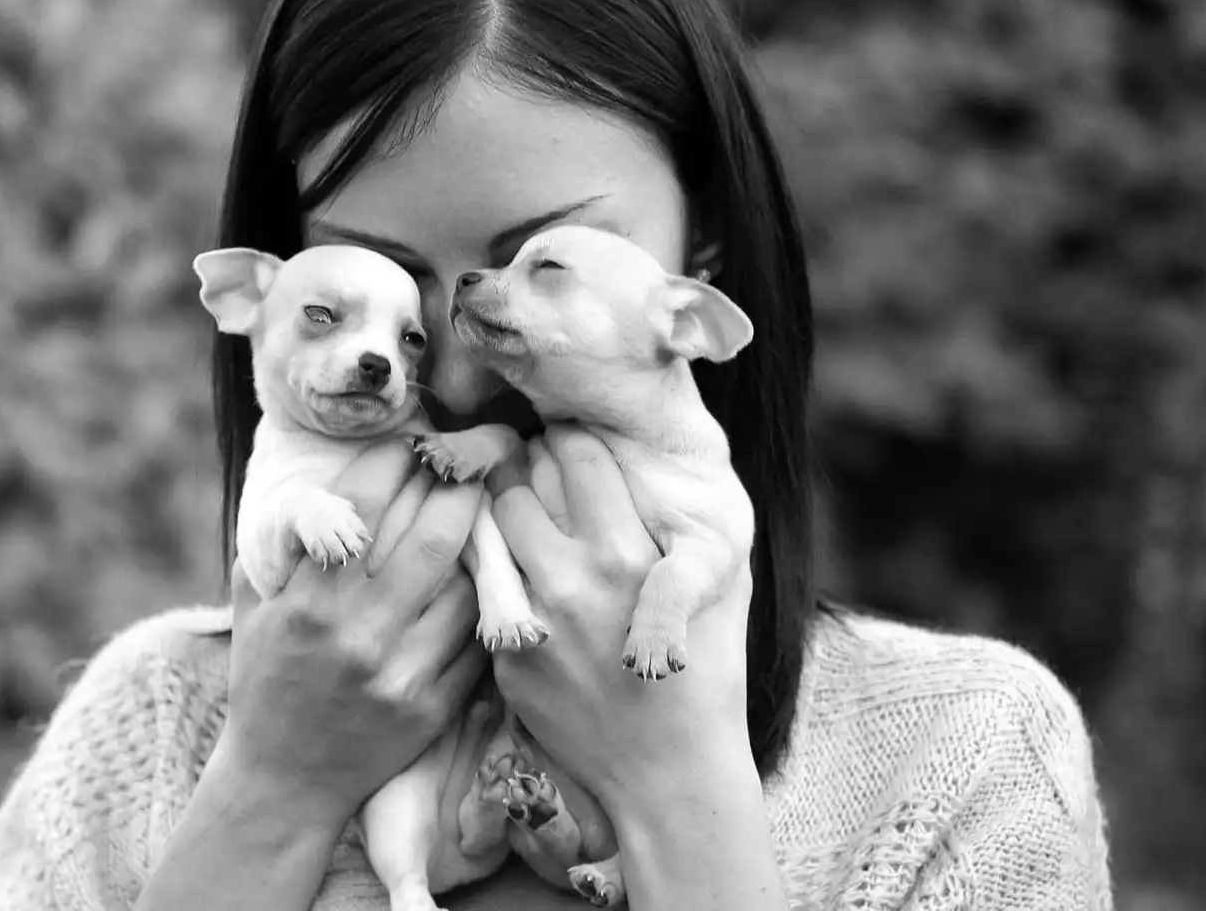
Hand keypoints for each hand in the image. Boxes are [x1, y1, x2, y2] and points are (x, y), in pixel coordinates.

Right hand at [220, 439, 489, 821]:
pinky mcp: (431, 708)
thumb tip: (313, 477)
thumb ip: (279, 543)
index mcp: (307, 601)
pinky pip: (475, 640)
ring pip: (464, 585)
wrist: (284, 781)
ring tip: (481, 516)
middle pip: (431, 536)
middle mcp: (355, 634)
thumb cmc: (265, 679)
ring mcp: (399, 673)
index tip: (412, 441)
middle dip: (457, 487)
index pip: (364, 506)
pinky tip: (483, 581)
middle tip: (470, 461)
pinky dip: (481, 605)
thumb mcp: (253, 606)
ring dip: (477, 544)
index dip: (396, 461)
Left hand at [485, 425, 753, 804]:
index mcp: (628, 553)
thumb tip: (659, 454)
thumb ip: (686, 518)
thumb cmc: (710, 673)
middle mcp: (571, 578)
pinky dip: (494, 562)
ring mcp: (531, 618)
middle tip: (532, 460)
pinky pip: (482, 582)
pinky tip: (511, 562)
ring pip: (489, 523)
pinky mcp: (504, 654)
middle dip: (525, 460)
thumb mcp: (723, 585)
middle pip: (519, 477)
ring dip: (500, 506)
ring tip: (513, 503)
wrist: (671, 771)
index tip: (570, 436)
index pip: (577, 451)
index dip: (572, 435)